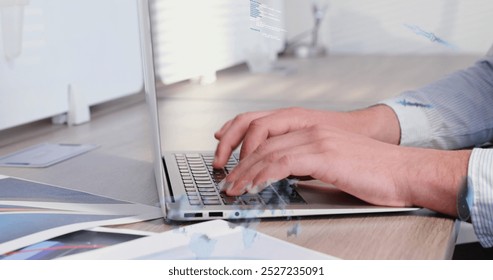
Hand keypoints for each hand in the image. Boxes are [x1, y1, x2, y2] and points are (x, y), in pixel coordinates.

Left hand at [220, 125, 411, 206]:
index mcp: (311, 127)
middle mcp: (311, 128)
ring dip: (244, 171)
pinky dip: (263, 174)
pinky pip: (282, 162)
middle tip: (225, 180)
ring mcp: (317, 139)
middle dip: (236, 161)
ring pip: (267, 151)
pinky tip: (253, 185)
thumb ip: (308, 161)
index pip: (264, 125)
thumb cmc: (373, 169)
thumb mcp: (334, 160)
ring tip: (232, 188)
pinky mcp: (324, 155)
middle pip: (260, 139)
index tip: (225, 153)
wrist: (404, 171)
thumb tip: (286, 174)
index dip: (239, 138)